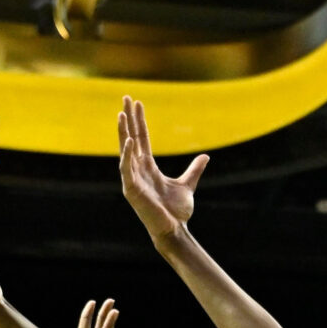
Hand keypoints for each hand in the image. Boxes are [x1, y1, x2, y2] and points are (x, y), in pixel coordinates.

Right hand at [117, 96, 206, 243]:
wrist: (174, 230)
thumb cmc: (177, 212)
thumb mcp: (187, 185)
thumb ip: (194, 170)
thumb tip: (205, 157)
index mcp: (148, 168)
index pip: (142, 138)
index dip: (139, 121)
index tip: (136, 103)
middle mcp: (137, 170)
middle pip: (131, 138)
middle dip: (128, 118)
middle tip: (125, 97)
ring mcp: (132, 179)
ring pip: (125, 150)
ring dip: (122, 132)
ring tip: (120, 114)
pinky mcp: (131, 190)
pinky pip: (126, 168)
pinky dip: (127, 154)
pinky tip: (129, 140)